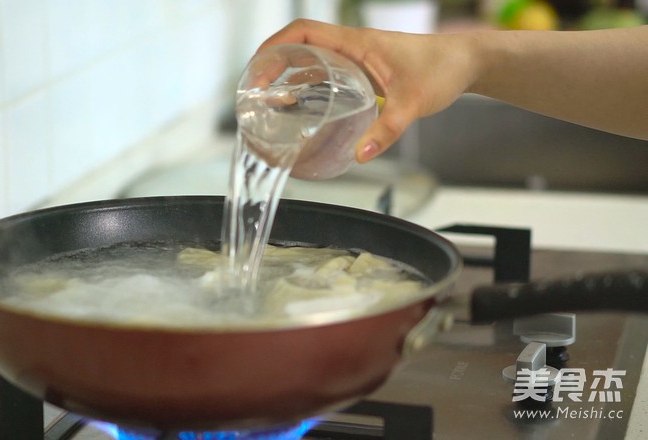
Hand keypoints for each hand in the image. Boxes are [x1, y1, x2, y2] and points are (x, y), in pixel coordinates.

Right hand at [257, 19, 479, 162]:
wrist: (466, 62)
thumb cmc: (442, 70)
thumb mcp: (413, 103)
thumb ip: (387, 129)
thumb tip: (361, 155)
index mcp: (356, 43)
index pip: (304, 32)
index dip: (275, 45)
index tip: (257, 68)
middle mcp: (352, 47)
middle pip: (299, 46)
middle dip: (272, 65)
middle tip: (254, 92)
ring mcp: (357, 58)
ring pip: (311, 60)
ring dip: (287, 75)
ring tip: (268, 102)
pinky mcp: (364, 71)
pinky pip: (326, 73)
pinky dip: (307, 85)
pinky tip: (300, 107)